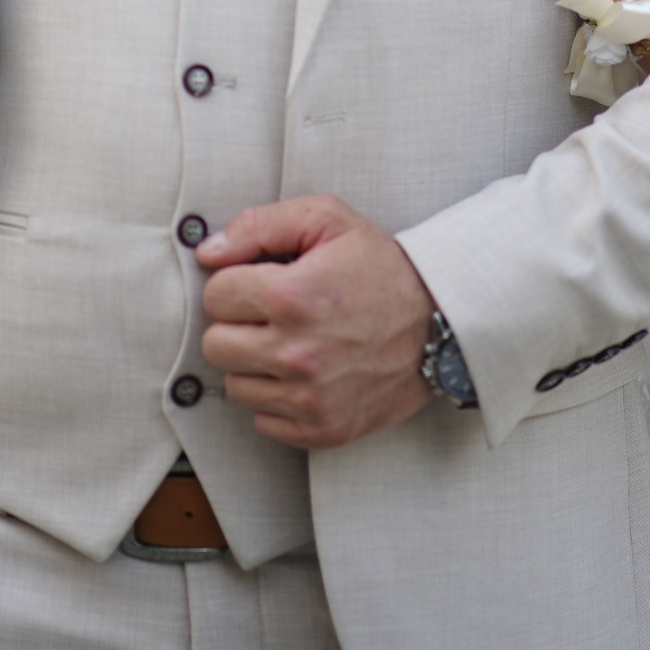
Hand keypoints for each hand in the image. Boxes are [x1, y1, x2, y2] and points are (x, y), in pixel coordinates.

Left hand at [196, 195, 433, 448]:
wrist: (440, 321)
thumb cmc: (383, 268)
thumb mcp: (326, 220)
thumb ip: (259, 226)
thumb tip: (208, 252)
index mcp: (293, 297)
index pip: (215, 295)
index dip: (237, 282)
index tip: (263, 280)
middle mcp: (297, 353)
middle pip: (215, 345)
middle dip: (238, 323)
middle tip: (273, 312)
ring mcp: (309, 398)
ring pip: (235, 385)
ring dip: (255, 363)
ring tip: (292, 340)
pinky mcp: (322, 429)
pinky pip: (263, 420)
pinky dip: (277, 398)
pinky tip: (304, 372)